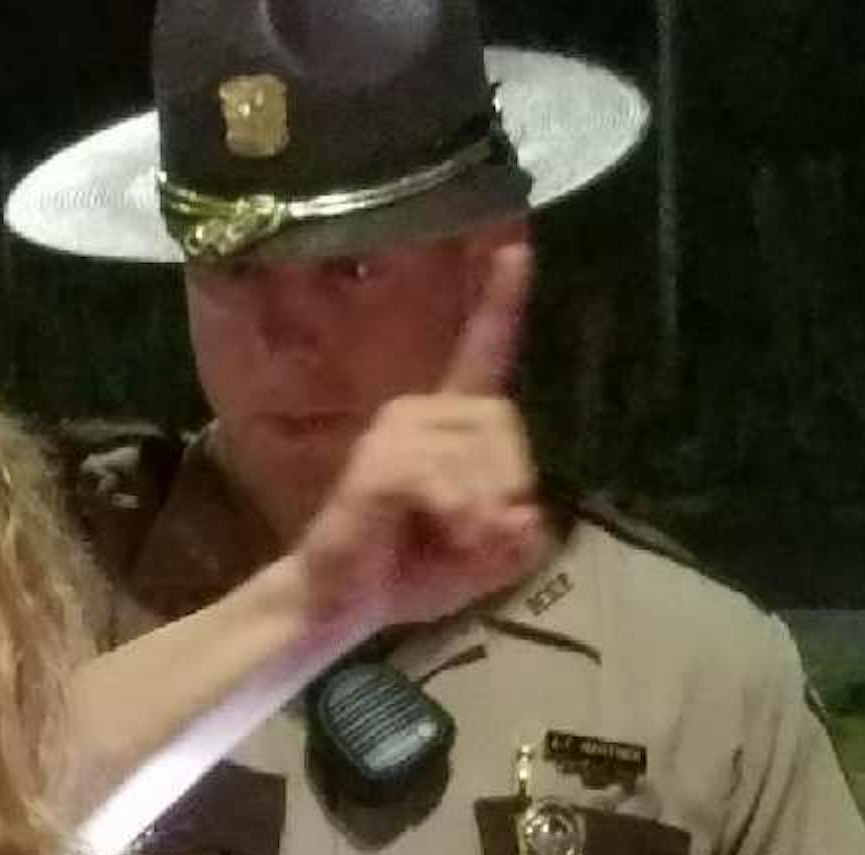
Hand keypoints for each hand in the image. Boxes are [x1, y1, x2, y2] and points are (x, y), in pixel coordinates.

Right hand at [295, 242, 546, 626]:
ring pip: (476, 455)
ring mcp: (395, 432)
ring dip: (481, 511)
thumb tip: (529, 518)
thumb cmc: (406, 569)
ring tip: (457, 543)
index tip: (514, 243)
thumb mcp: (482, 558)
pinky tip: (444, 534)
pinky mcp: (380, 463)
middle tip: (482, 536)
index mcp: (447, 423)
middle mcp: (419, 411)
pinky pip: (443, 479)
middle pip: (502, 423)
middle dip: (508, 485)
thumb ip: (516, 537)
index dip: (500, 301)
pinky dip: (457, 516)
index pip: (482, 352)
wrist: (335, 601)